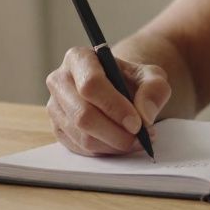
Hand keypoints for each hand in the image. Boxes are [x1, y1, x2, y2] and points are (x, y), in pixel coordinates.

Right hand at [45, 47, 170, 155]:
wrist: (118, 89)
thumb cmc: (131, 80)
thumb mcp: (151, 76)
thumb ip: (154, 89)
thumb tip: (145, 115)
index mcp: (79, 58)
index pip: (90, 85)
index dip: (114, 107)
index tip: (137, 123)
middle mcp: (59, 80)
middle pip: (82, 115)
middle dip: (115, 132)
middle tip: (140, 138)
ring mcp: (55, 107)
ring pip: (81, 136)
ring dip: (113, 144)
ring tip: (136, 141)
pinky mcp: (58, 129)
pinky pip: (80, 149)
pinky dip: (104, 151)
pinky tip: (121, 144)